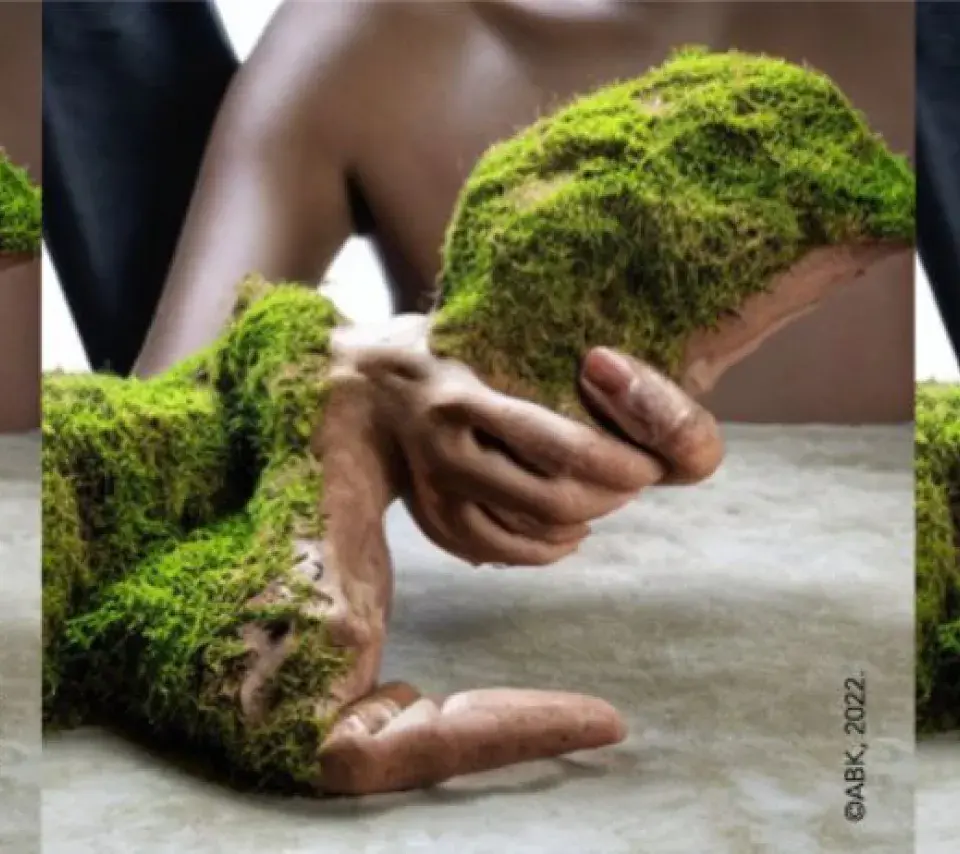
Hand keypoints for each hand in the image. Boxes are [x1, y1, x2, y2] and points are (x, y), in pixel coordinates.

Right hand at [334, 318, 722, 566]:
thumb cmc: (433, 343)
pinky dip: (544, 549)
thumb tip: (615, 371)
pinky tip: (570, 533)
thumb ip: (535, 350)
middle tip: (637, 478)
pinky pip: (497, 550)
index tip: (649, 457)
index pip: (560, 446)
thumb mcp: (478, 328)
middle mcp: (444, 448)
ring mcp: (433, 491)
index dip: (617, 462)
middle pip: (551, 500)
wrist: (354, 383)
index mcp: (461, 395)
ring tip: (608, 500)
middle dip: (609, 496)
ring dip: (582, 523)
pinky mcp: (430, 517)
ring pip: (527, 532)